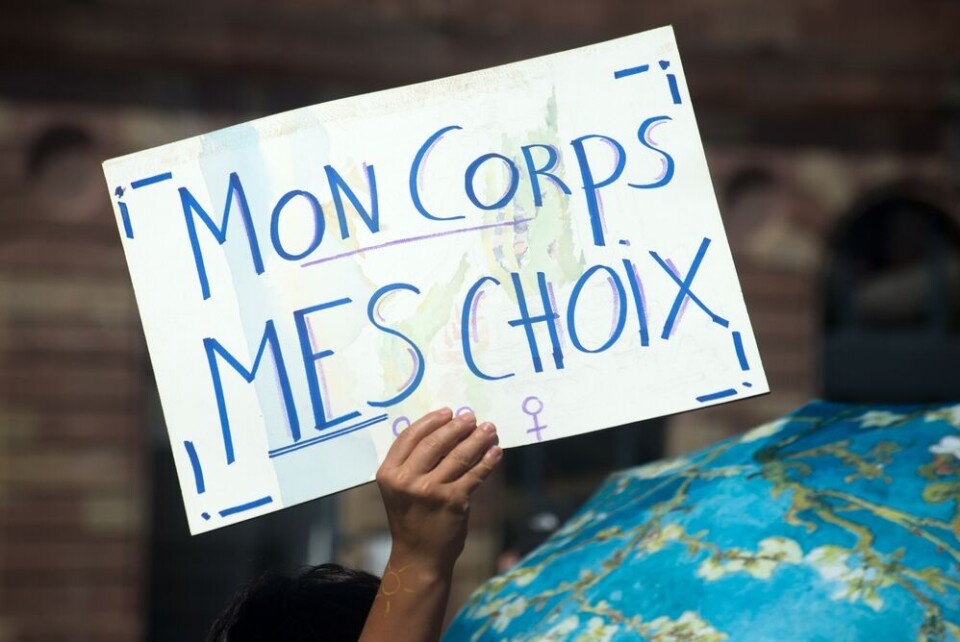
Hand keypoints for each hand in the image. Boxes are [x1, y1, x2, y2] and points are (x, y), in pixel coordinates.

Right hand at [375, 408, 501, 573]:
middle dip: (457, 426)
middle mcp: (407, 480)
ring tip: (489, 429)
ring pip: (459, 456)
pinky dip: (488, 461)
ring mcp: (431, 491)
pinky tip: (495, 451)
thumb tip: (444, 429)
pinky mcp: (453, 501)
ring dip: (477, 439)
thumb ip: (411, 463)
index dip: (431, 421)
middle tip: (472, 417)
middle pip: (435, 442)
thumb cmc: (411, 518)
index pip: (410, 436)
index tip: (448, 412)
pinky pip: (475, 475)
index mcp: (388, 473)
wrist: (419, 556)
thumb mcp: (398, 489)